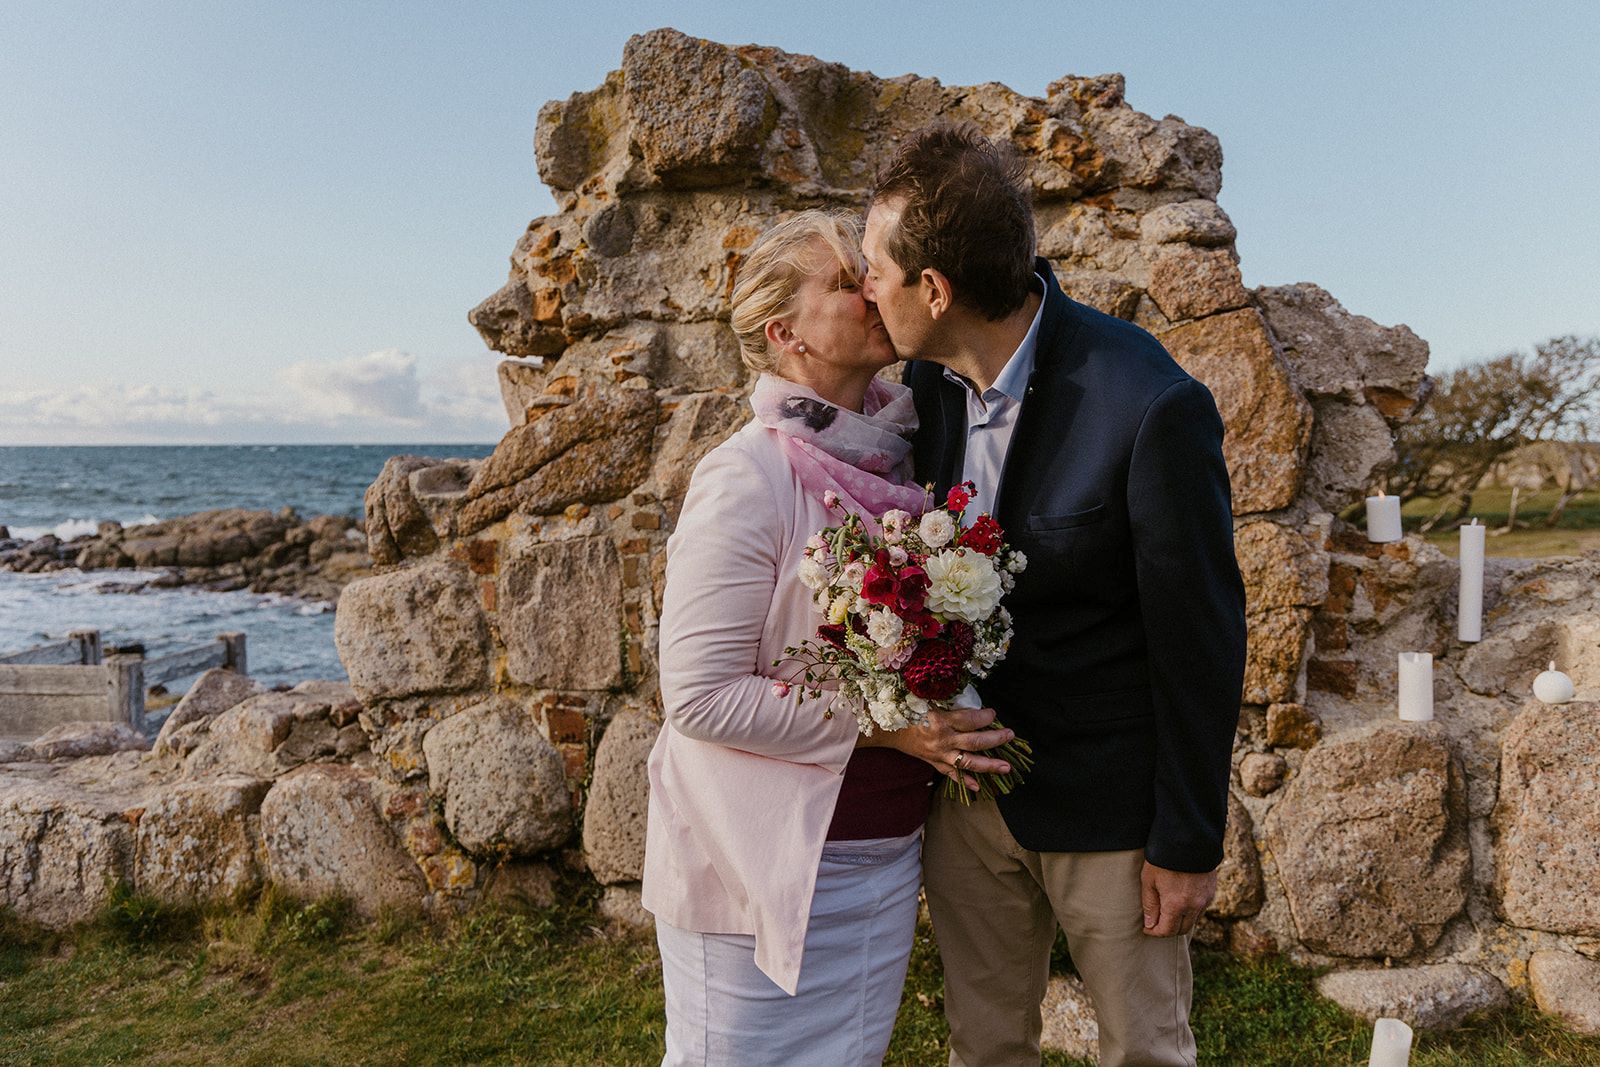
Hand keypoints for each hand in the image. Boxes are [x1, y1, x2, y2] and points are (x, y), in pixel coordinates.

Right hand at [872, 705, 1013, 791]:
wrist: (886, 729)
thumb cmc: (908, 710)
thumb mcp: (926, 699)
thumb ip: (947, 700)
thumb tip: (971, 700)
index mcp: (941, 720)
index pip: (970, 719)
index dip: (985, 716)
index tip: (993, 713)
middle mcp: (943, 739)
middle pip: (975, 741)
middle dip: (996, 739)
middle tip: (1010, 736)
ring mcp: (939, 754)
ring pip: (968, 762)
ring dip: (989, 765)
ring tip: (1006, 767)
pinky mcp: (934, 763)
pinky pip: (952, 774)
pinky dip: (965, 781)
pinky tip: (978, 787)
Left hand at [1139, 861, 1216, 936]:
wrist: (1189, 838)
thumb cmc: (1164, 857)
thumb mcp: (1149, 880)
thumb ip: (1149, 905)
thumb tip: (1150, 924)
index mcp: (1176, 905)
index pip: (1167, 931)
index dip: (1154, 932)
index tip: (1146, 928)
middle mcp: (1193, 906)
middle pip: (1181, 930)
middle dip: (1168, 929)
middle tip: (1156, 922)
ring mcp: (1205, 900)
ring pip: (1193, 921)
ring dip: (1180, 921)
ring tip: (1168, 911)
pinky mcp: (1211, 892)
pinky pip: (1201, 909)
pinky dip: (1191, 911)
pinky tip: (1181, 901)